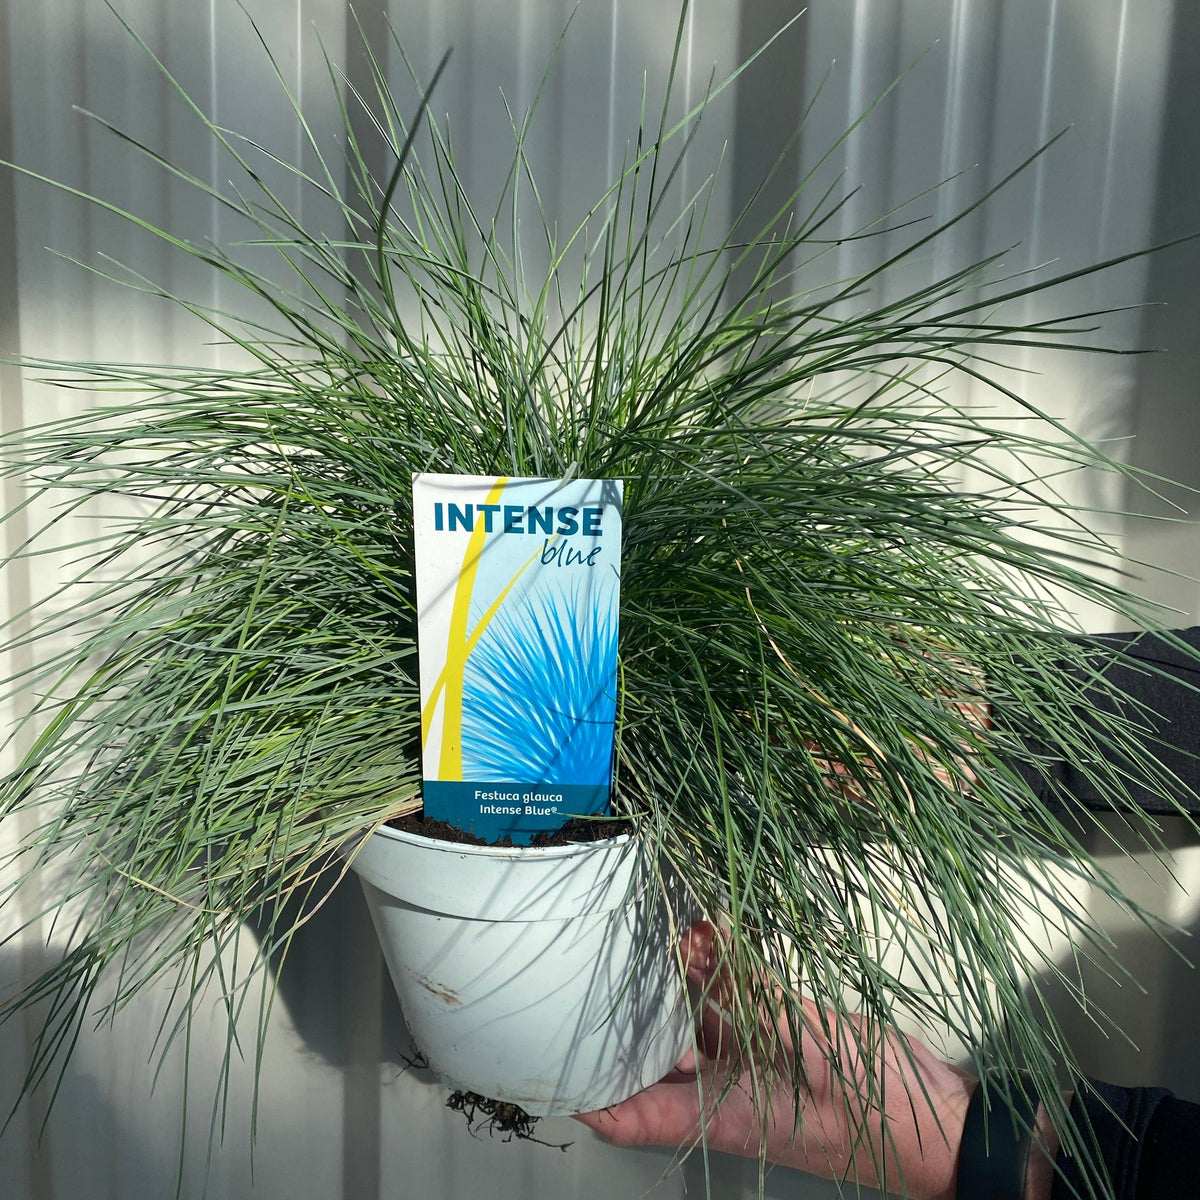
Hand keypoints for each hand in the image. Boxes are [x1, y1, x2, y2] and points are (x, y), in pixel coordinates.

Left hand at [575, 921, 975, 1199]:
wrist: (942, 1122)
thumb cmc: (877, 1113)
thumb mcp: (809, 1051)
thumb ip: (751, 996)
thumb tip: (696, 938)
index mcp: (719, 1117)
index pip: (633, 1115)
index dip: (588, 1093)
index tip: (550, 1057)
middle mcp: (724, 1091)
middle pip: (652, 1057)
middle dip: (624, 1013)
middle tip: (591, 959)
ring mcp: (752, 1062)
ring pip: (692, 1018)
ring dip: (671, 979)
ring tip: (643, 926)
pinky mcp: (779, 1034)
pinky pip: (735, 998)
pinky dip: (718, 966)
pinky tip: (704, 929)